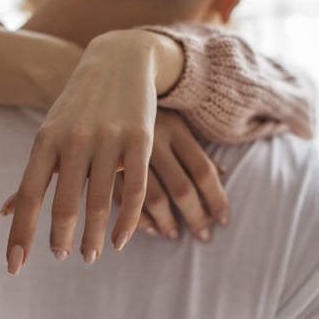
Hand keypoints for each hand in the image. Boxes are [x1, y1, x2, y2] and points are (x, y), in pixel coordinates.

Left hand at [4, 30, 163, 273]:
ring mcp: (108, 139)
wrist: (119, 59)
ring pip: (100, 202)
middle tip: (62, 257)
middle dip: (61, 239)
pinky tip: (122, 240)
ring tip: (90, 255)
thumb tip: (4, 212)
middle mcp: (75, 140)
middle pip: (64, 204)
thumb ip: (34, 173)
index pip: (28, 195)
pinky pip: (135, 190)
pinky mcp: (140, 139)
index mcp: (46, 139)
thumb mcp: (50, 131)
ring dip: (94, 237)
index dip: (21, 233)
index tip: (15, 265)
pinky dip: (128, 222)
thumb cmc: (78, 106)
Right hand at [113, 109, 228, 241]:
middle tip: (204, 237)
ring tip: (174, 235)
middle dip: (196, 218)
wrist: (95, 82)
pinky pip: (123, 198)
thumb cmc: (141, 105)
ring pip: (153, 198)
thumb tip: (222, 175)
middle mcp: (152, 140)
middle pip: (182, 189)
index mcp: (174, 127)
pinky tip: (148, 228)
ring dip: (167, 223)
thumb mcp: (171, 118)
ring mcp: (126, 151)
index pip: (203, 171)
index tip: (223, 221)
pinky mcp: (100, 161)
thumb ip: (194, 147)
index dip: (216, 199)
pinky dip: (137, 218)